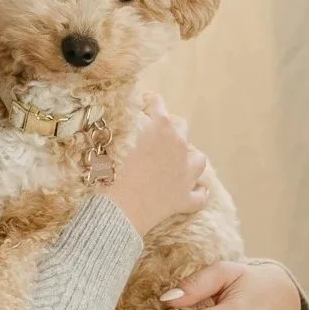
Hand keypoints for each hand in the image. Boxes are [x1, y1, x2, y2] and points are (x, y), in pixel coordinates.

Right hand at [103, 94, 207, 234]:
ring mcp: (186, 173)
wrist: (116, 208)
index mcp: (160, 126)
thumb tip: (132, 113)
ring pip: (198, 159)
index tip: (142, 103)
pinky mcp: (185, 198)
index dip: (149, 101)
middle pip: (181, 126)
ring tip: (178, 161)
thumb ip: (126, 120)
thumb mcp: (113, 135)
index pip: (157, 103)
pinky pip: (200, 195)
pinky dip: (197, 191)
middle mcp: (179, 145)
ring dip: (189, 157)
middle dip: (170, 125)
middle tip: (156, 131)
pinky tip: (192, 190)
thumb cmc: (108, 169)